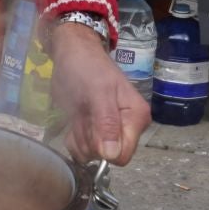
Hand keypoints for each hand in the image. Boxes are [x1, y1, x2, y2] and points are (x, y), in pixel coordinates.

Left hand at [48, 22, 147, 165]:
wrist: (72, 53)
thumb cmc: (86, 68)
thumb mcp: (97, 92)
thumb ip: (106, 123)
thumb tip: (112, 155)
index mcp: (136, 118)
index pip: (123, 155)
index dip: (103, 148)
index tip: (90, 128)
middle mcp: (128, 128)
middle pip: (106, 156)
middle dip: (88, 140)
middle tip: (82, 115)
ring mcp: (111, 131)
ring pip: (92, 154)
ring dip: (79, 137)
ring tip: (79, 114)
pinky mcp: (95, 131)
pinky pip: (83, 149)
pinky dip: (74, 138)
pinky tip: (74, 121)